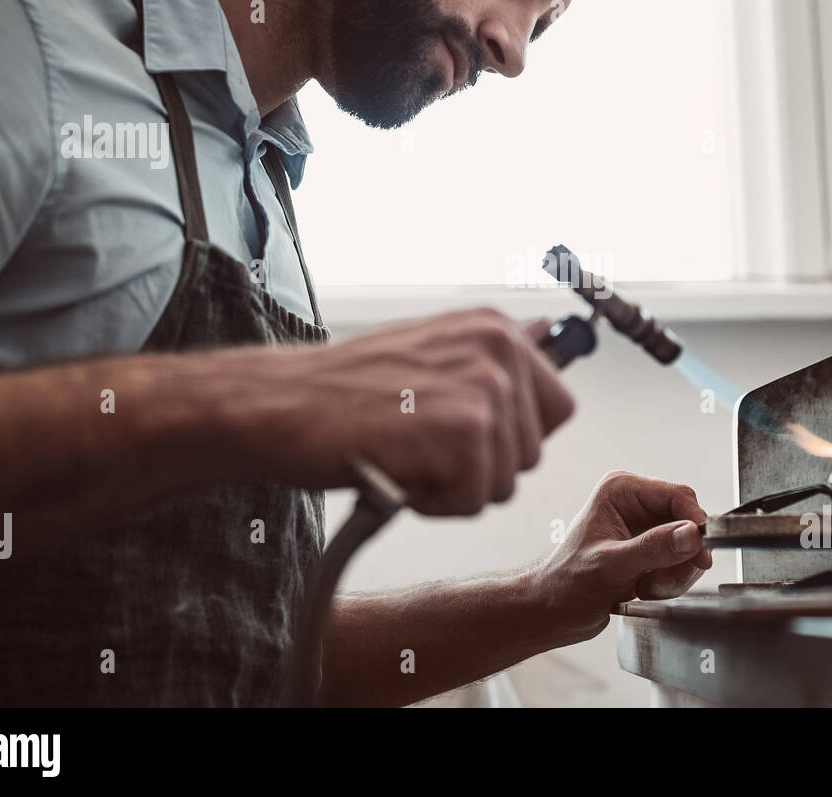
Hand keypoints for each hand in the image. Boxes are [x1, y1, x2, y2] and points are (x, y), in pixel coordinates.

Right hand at [261, 308, 573, 514]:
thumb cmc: (341, 391)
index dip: (507, 439)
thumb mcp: (429, 355)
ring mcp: (485, 387)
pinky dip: (431, 504)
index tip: (460, 435)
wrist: (276, 404)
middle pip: (531, 454)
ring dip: (452, 486)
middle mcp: (498, 348)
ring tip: (404, 452)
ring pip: (504, 483)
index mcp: (493, 327)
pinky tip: (396, 469)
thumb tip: (546, 333)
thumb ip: (488, 360)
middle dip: (478, 467)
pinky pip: (473, 501)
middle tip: (418, 444)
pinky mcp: (466, 430)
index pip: (555, 407)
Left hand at [533, 471, 711, 641]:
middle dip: (680, 558)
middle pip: (688, 523)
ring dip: (674, 574)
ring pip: (688, 546)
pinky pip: (680, 562)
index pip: (678, 496)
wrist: (553, 610)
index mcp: (621, 490)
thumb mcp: (611, 565)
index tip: (700, 555)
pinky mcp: (650, 548)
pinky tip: (644, 588)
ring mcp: (644, 526)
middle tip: (659, 581)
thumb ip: (653, 549)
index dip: (694, 524)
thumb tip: (691, 534)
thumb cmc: (567, 582)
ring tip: (645, 587)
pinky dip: (670, 581)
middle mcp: (635, 502)